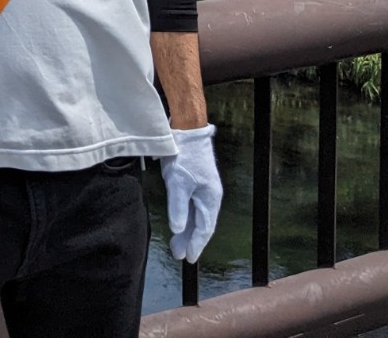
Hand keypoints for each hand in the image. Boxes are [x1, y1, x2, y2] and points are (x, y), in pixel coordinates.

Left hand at [161, 124, 220, 262]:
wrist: (187, 129)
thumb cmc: (183, 155)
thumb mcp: (177, 182)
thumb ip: (178, 207)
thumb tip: (178, 230)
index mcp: (210, 198)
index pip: (204, 228)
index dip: (196, 244)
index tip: (188, 258)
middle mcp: (210, 195)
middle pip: (202, 223)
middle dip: (190, 240)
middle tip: (178, 254)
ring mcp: (204, 188)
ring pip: (197, 215)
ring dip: (187, 229)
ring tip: (177, 244)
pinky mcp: (196, 181)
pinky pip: (193, 205)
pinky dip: (187, 216)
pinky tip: (180, 222)